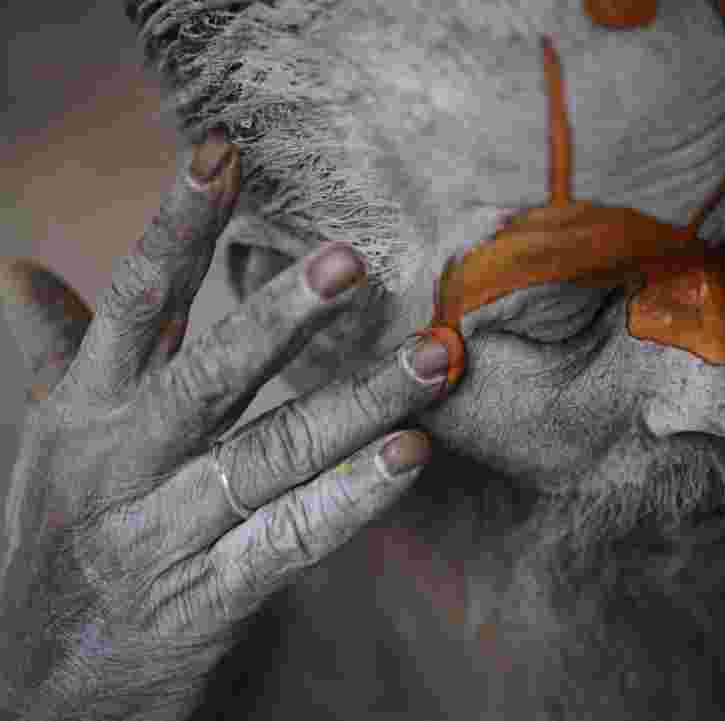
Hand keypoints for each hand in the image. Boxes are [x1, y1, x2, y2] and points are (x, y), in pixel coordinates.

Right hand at [0, 131, 456, 720]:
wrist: (40, 694)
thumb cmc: (60, 544)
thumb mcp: (51, 446)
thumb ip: (56, 357)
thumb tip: (20, 272)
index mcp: (85, 413)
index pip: (133, 303)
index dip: (176, 226)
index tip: (223, 153)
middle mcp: (122, 463)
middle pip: (209, 374)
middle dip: (278, 316)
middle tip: (352, 260)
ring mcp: (165, 532)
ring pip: (273, 452)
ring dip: (358, 400)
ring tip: (433, 355)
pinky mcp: (209, 598)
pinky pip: (293, 538)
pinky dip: (354, 498)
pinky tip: (410, 455)